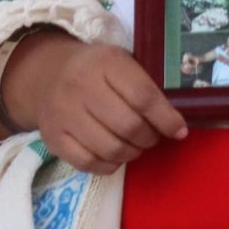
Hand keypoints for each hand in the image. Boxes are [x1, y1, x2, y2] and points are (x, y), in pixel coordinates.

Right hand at [5, 36, 186, 175]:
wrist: (49, 75)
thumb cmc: (99, 70)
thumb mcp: (124, 62)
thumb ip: (147, 85)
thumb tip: (176, 122)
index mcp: (107, 62)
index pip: (144, 97)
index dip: (166, 119)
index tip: (180, 131)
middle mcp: (80, 87)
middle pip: (128, 126)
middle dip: (149, 138)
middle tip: (153, 137)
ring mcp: (63, 114)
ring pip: (109, 148)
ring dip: (132, 153)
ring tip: (136, 146)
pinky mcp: (52, 138)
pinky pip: (87, 163)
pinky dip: (109, 165)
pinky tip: (116, 156)